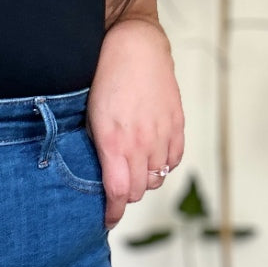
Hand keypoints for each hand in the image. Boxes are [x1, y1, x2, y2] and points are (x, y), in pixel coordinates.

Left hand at [86, 16, 184, 229]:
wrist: (133, 45)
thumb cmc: (104, 80)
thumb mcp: (90, 121)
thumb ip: (98, 152)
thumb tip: (100, 179)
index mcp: (114, 144)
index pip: (119, 194)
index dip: (114, 213)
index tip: (108, 221)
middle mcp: (141, 143)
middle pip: (139, 190)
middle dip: (127, 195)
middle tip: (118, 188)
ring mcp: (161, 134)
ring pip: (157, 178)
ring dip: (146, 180)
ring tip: (135, 169)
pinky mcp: (177, 123)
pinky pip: (174, 159)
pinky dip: (164, 165)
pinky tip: (153, 157)